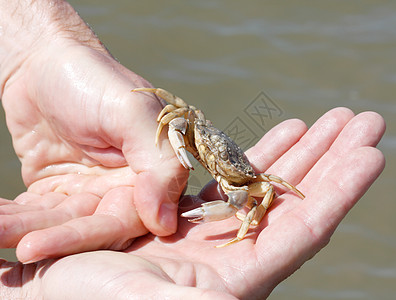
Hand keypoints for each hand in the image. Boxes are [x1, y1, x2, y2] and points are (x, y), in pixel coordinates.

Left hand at [0, 33, 187, 262]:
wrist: (47, 64)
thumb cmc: (96, 80)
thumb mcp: (132, 112)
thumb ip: (158, 163)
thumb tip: (165, 222)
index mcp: (149, 175)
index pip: (129, 219)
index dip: (91, 235)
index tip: (44, 243)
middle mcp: (122, 189)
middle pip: (90, 229)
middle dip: (51, 238)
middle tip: (17, 246)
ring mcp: (86, 192)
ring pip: (57, 224)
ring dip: (23, 230)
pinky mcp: (55, 190)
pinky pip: (34, 213)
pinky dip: (12, 219)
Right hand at [0, 109, 384, 298]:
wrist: (45, 288)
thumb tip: (244, 299)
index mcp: (234, 283)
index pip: (305, 229)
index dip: (341, 190)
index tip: (373, 152)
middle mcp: (232, 261)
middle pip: (296, 202)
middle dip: (333, 160)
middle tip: (365, 121)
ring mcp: (212, 238)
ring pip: (269, 185)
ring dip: (304, 151)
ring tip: (333, 119)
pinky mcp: (188, 221)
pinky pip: (235, 181)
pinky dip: (259, 153)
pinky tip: (284, 132)